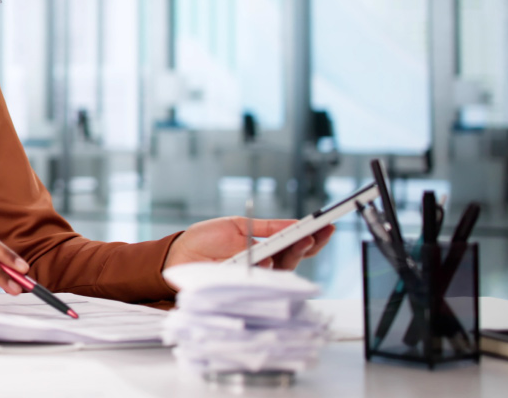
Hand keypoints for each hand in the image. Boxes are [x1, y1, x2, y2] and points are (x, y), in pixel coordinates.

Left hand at [163, 217, 333, 270]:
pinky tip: (273, 257)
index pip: (295, 243)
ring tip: (303, 239)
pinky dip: (268, 266)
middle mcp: (266, 263)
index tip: (327, 224)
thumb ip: (267, 228)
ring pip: (284, 268)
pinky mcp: (245, 284)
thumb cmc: (207, 239)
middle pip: (296, 257)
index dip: (312, 235)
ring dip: (295, 253)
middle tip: (319, 232)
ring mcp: (257, 275)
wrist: (181, 253)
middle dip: (310, 244)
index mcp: (266, 246)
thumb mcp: (238, 226)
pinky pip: (261, 277)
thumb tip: (294, 224)